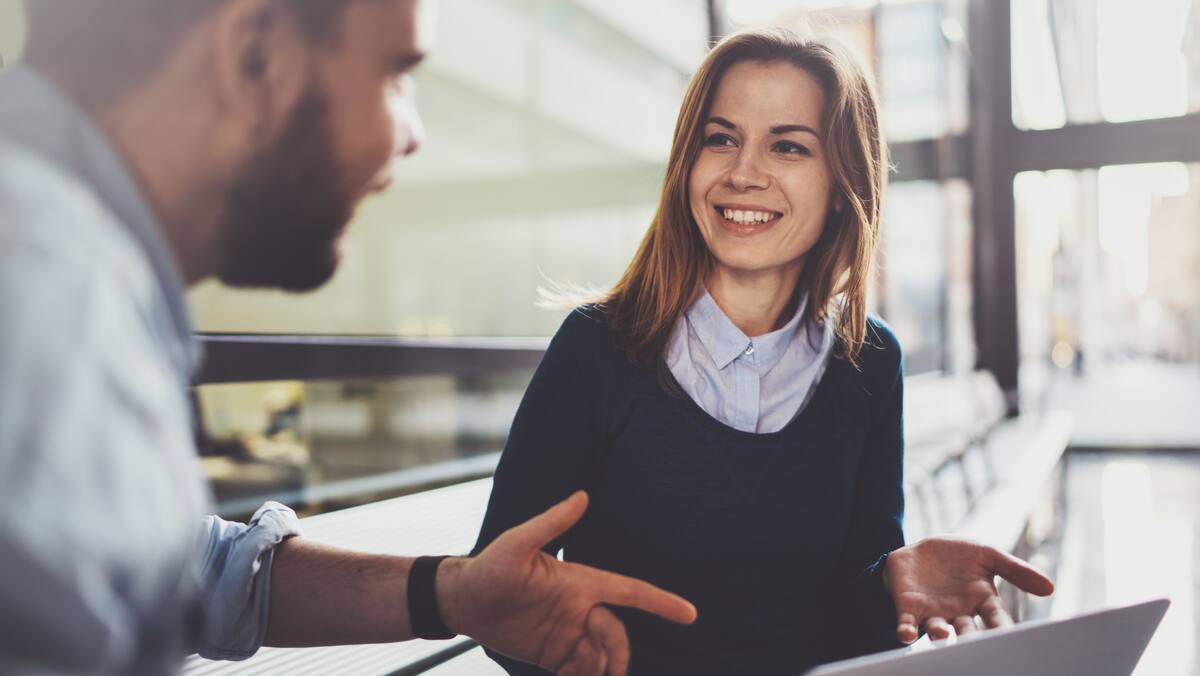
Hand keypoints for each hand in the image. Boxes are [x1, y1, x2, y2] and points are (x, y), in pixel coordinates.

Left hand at [437, 492, 696, 675]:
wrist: (462, 601)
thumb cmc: (489, 566)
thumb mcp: (517, 542)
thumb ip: (551, 523)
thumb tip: (582, 496)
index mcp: (580, 582)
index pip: (630, 591)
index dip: (661, 602)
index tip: (690, 614)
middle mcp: (580, 608)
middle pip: (616, 633)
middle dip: (617, 653)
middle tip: (608, 672)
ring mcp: (568, 632)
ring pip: (602, 655)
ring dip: (600, 669)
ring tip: (578, 674)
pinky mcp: (554, 655)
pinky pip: (581, 671)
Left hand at [883, 537, 1053, 642]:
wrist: (920, 550)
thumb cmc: (958, 556)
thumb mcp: (988, 555)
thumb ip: (1016, 570)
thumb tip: (1050, 588)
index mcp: (981, 600)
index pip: (996, 617)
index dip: (1002, 628)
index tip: (1011, 637)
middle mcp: (959, 612)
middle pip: (967, 630)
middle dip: (971, 638)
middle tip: (975, 644)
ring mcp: (933, 611)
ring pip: (937, 629)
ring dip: (939, 633)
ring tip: (942, 633)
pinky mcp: (909, 607)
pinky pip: (907, 623)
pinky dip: (906, 630)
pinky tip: (906, 634)